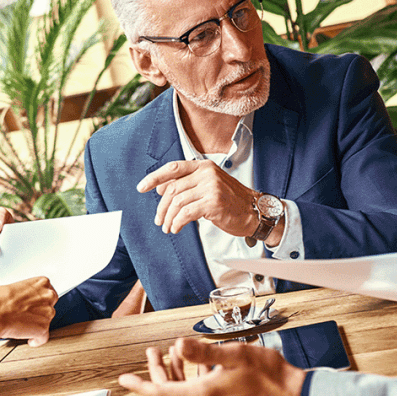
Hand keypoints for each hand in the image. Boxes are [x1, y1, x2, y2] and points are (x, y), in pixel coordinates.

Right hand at [0, 275, 56, 346]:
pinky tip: (29, 339)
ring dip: (36, 326)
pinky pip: (43, 338)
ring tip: (22, 327)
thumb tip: (27, 300)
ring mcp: (48, 312)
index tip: (33, 307)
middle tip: (26, 317)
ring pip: (46, 322)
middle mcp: (48, 296)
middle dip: (40, 313)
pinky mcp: (44, 328)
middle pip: (49, 307)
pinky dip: (36, 340)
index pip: (48, 293)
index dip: (39, 302)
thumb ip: (27, 293)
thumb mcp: (16, 287)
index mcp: (42, 282)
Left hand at [118, 338, 305, 395]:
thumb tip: (178, 344)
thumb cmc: (269, 377)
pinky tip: (202, 364)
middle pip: (171, 390)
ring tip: (176, 352)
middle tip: (153, 351)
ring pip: (185, 392)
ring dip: (178, 372)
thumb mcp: (235, 355)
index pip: (160, 392)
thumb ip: (204, 351)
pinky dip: (193, 379)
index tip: (124, 379)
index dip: (140, 384)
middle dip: (159, 369)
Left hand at [136, 160, 258, 237]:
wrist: (254, 212)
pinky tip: (176, 228)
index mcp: (203, 166)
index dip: (154, 178)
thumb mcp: (209, 186)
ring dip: (169, 218)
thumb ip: (188, 184)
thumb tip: (161, 189)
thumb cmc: (231, 201)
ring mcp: (210, 187)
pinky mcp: (213, 203)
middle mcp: (206, 173)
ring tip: (168, 227)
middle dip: (162, 207)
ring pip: (177, 203)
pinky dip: (177, 223)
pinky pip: (186, 213)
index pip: (172, 168)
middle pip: (172, 189)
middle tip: (159, 220)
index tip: (141, 188)